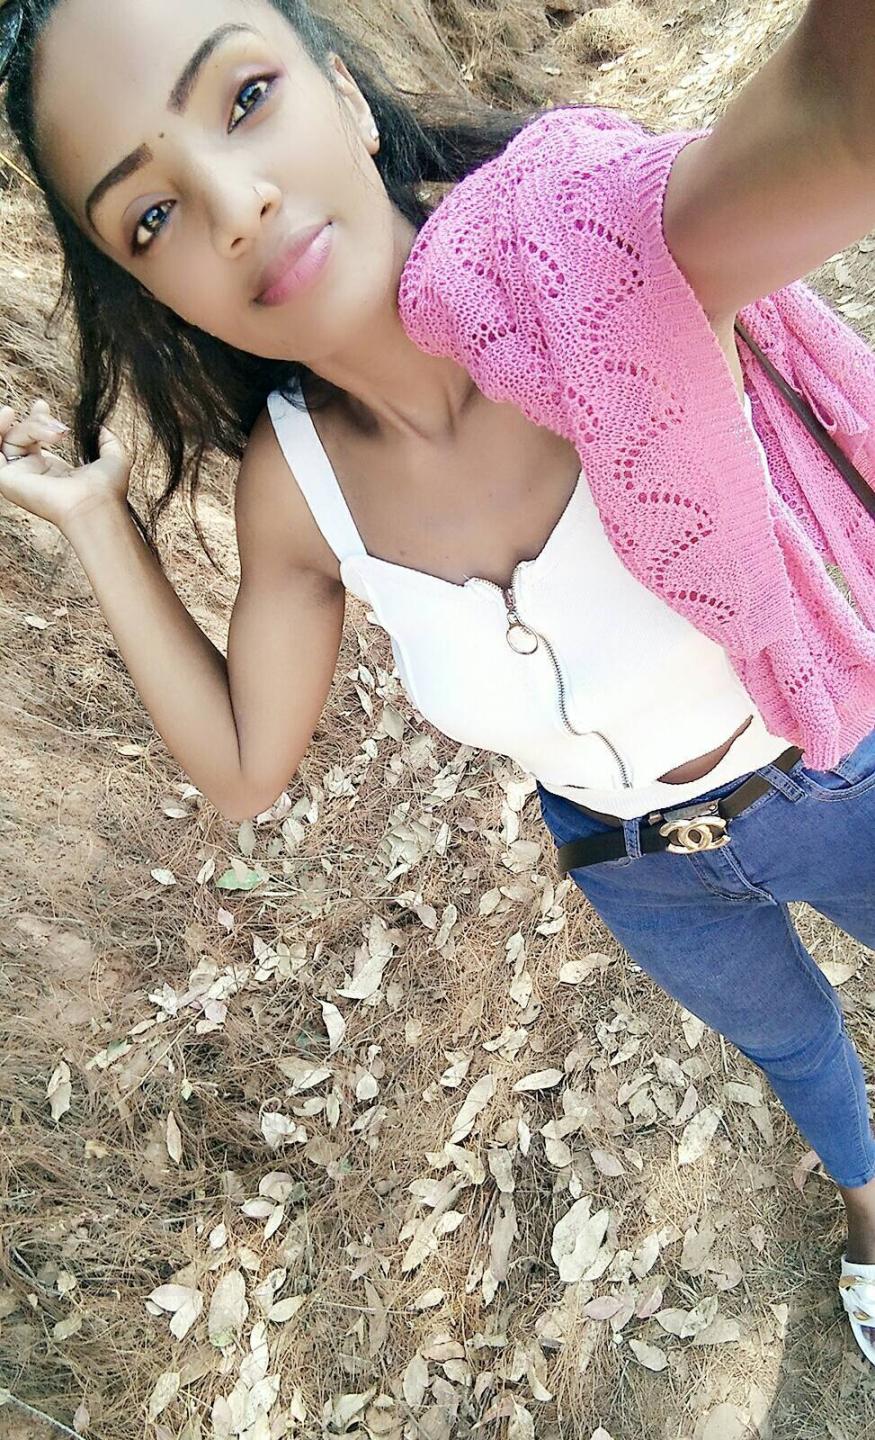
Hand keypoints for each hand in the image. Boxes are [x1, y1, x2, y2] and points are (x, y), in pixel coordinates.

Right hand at [0, 397, 131, 531]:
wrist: (96, 504)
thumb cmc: (106, 490)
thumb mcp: (113, 457)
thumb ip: (106, 440)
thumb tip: (100, 427)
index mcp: (52, 471)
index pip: (32, 439)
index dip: (35, 419)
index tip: (43, 405)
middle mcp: (32, 474)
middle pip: (20, 435)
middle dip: (35, 421)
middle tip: (59, 428)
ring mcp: (19, 477)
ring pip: (9, 438)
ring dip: (27, 427)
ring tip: (50, 432)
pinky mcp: (7, 480)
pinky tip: (9, 415)